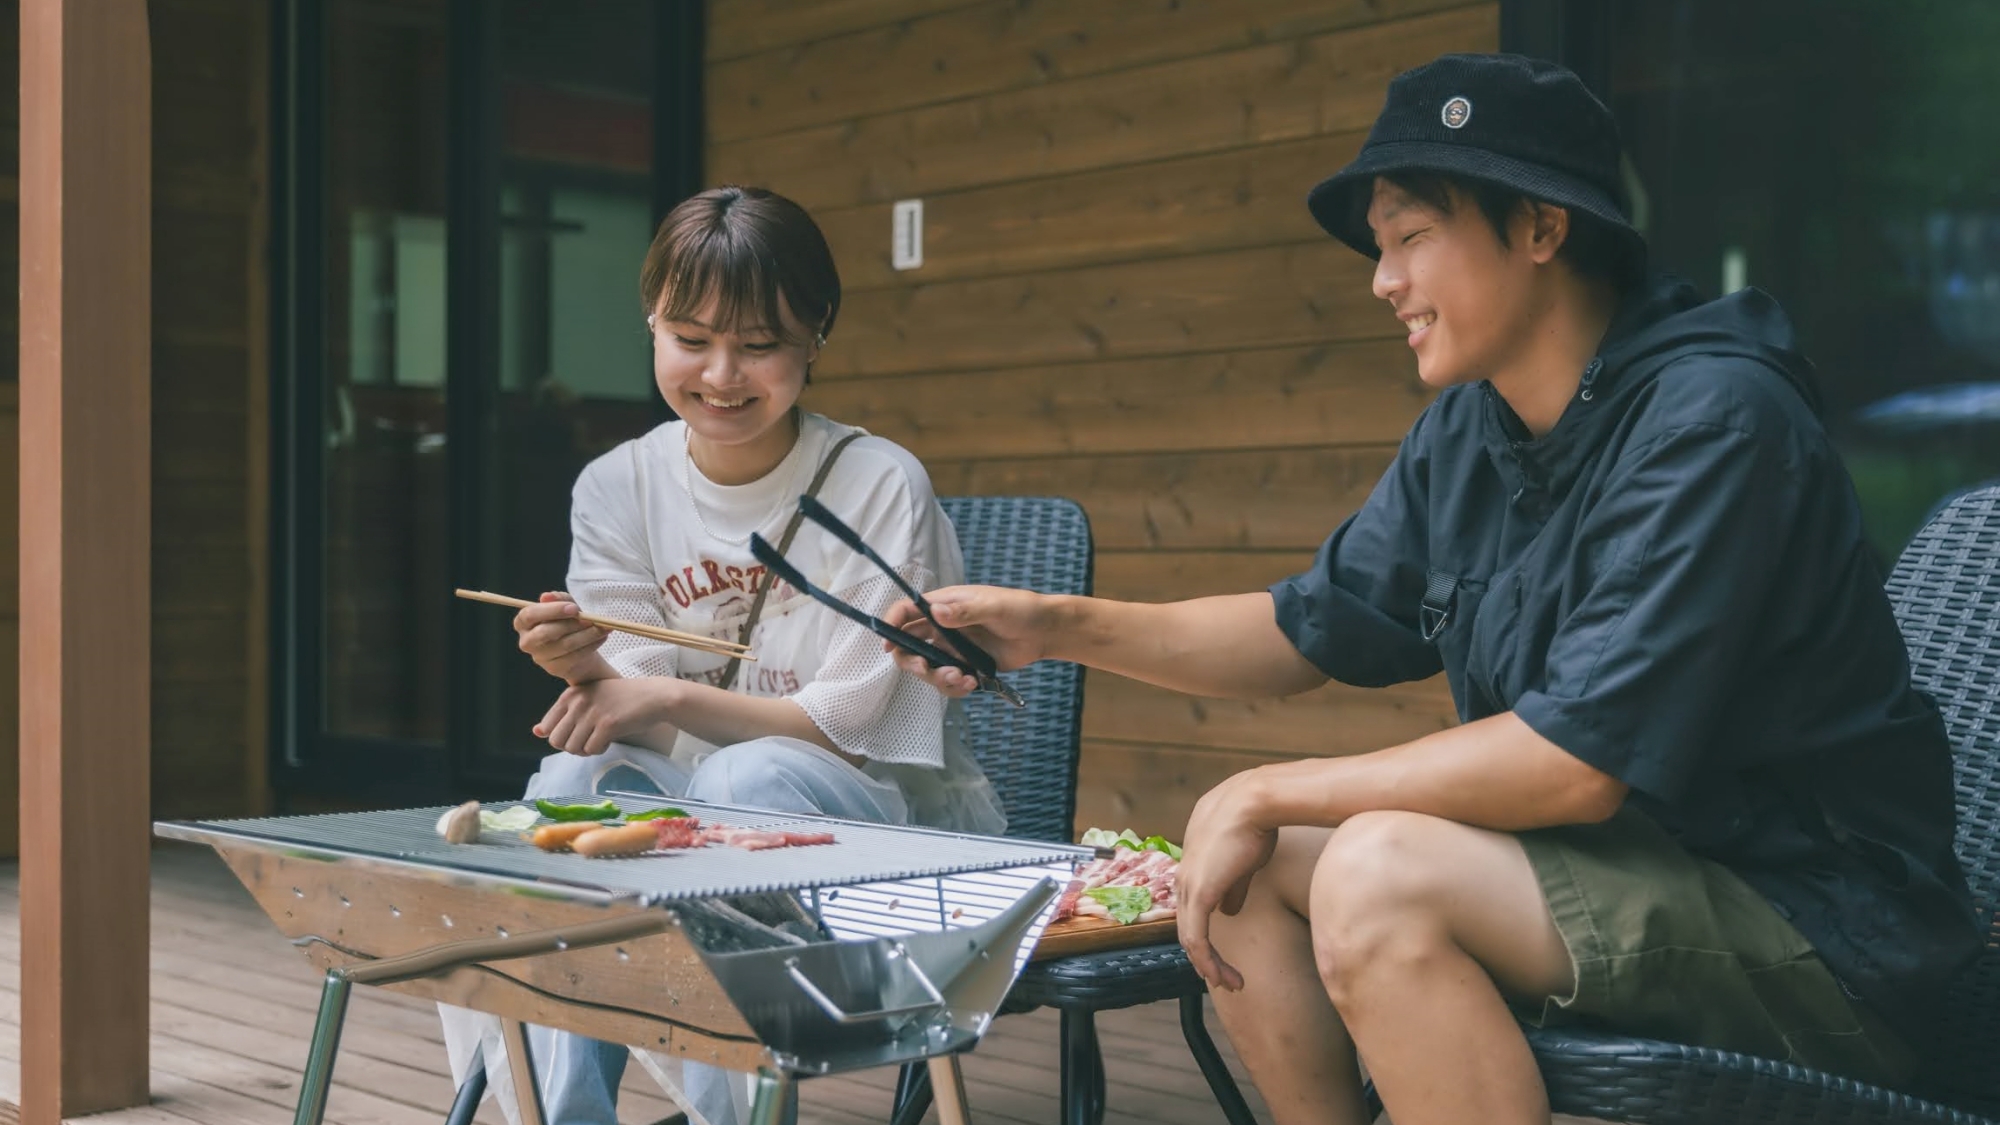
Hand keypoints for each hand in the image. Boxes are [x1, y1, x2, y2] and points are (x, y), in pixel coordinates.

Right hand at [515, 591, 610, 683]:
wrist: (578, 649)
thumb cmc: (567, 623)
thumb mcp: (566, 607)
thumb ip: (559, 599)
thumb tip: (546, 596)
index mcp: (524, 622)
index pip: (529, 615)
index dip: (551, 610)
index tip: (574, 608)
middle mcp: (527, 641)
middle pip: (544, 633)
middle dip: (570, 624)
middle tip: (591, 619)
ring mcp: (540, 657)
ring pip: (564, 645)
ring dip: (587, 635)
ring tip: (603, 627)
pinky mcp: (554, 668)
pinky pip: (574, 657)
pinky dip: (591, 645)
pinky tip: (601, 637)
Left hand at [535, 677, 677, 756]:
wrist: (653, 697)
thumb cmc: (621, 699)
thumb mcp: (588, 699)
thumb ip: (563, 714)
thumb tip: (537, 732)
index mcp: (570, 694)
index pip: (548, 727)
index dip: (562, 737)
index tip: (578, 732)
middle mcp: (578, 702)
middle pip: (557, 741)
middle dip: (572, 746)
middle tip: (588, 740)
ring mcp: (592, 713)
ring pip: (573, 748)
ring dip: (586, 749)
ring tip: (599, 739)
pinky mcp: (607, 724)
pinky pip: (591, 750)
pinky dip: (599, 750)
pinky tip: (609, 739)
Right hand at [880, 585, 1055, 695]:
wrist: (1044, 631)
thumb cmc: (1021, 609)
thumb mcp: (994, 606)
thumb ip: (966, 610)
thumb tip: (936, 611)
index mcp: (945, 604)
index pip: (907, 611)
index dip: (891, 625)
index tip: (887, 644)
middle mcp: (943, 627)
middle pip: (909, 645)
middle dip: (911, 662)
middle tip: (926, 670)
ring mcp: (953, 648)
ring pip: (928, 668)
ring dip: (939, 679)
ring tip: (965, 679)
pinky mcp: (965, 666)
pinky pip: (948, 681)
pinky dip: (955, 687)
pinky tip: (974, 683)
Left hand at [1176, 772, 1279, 991]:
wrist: (1256, 801)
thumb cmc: (1256, 820)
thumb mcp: (1244, 859)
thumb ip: (1234, 886)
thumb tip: (1229, 911)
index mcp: (1193, 865)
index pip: (1192, 908)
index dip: (1206, 934)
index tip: (1224, 954)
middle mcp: (1183, 876)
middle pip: (1187, 927)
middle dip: (1206, 957)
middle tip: (1226, 978)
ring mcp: (1188, 885)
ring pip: (1190, 938)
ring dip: (1209, 965)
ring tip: (1231, 983)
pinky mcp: (1198, 894)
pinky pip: (1196, 939)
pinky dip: (1208, 962)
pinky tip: (1222, 977)